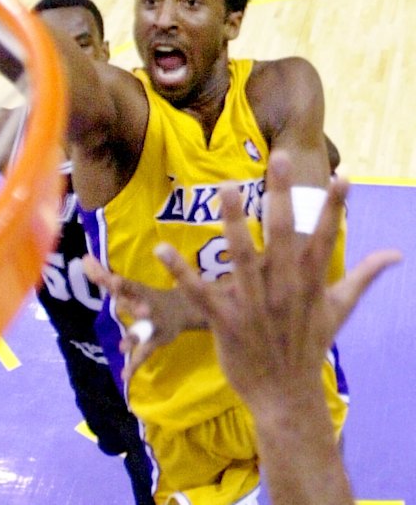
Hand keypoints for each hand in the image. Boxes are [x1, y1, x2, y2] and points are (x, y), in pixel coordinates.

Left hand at [83, 253, 203, 378]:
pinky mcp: (156, 341)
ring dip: (134, 336)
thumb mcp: (129, 285)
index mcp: (140, 291)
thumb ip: (103, 275)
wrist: (186, 308)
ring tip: (123, 347)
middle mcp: (147, 306)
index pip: (128, 285)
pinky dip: (134, 366)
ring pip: (142, 331)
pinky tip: (124, 376)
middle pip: (135, 304)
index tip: (112, 279)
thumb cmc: (150, 295)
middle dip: (129, 302)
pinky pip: (144, 354)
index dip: (120, 283)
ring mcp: (153, 325)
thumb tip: (83, 259)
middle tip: (119, 300)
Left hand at [156, 150, 400, 413]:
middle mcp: (284, 288)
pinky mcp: (225, 320)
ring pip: (242, 256)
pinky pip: (200, 292)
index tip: (341, 174)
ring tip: (224, 188)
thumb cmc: (310, 345)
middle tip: (279, 157)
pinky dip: (181, 271)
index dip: (334, 206)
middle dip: (281, 196)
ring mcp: (253, 304)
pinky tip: (162, 249)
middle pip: (283, 235)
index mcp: (310, 282)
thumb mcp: (340, 309)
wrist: (286, 397)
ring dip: (232, 223)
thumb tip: (396, 253)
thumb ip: (364, 276)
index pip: (326, 237)